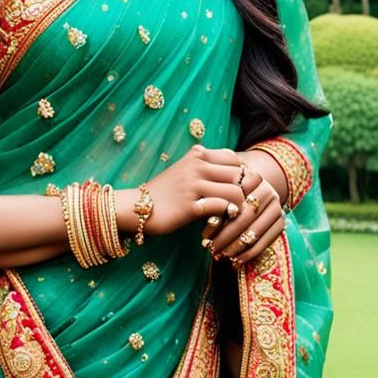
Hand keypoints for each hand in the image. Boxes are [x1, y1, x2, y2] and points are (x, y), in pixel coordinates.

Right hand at [142, 143, 264, 236]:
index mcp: (196, 155)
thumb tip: (236, 172)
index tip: (233, 189)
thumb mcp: (184, 170)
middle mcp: (196, 166)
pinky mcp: (189, 206)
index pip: (234, 159)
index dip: (239, 175)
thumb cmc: (164, 191)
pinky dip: (225, 216)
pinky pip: (221, 208)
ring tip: (230, 215)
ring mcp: (193, 186)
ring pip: (234, 191)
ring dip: (237, 205)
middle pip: (239, 175)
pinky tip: (218, 222)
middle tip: (237, 205)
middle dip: (242, 191)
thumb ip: (206, 166)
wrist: (135, 207)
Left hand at [200, 157, 285, 268]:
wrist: (251, 192)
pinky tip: (234, 262)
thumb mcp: (220, 193)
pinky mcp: (281, 223)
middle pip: (246, 216)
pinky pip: (266, 242)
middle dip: (226, 235)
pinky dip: (249, 254)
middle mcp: (268, 191)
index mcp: (253, 177)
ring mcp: (277, 207)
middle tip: (209, 247)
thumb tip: (206, 217)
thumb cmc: (226, 193)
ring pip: (255, 231)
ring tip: (218, 256)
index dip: (219, 216)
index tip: (203, 232)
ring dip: (235, 247)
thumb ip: (216, 201)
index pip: (235, 199)